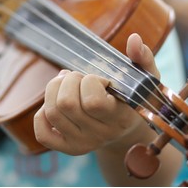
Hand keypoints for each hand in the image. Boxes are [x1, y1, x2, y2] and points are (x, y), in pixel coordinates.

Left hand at [34, 33, 159, 154]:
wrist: (127, 130)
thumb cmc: (134, 99)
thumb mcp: (144, 79)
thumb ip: (143, 58)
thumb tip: (134, 39)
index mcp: (120, 118)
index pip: (93, 102)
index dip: (91, 82)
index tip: (101, 79)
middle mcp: (100, 135)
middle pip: (66, 104)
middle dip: (69, 80)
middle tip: (79, 77)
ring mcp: (82, 144)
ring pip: (52, 112)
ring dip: (54, 89)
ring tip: (67, 83)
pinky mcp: (67, 148)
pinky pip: (43, 133)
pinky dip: (42, 114)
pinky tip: (56, 102)